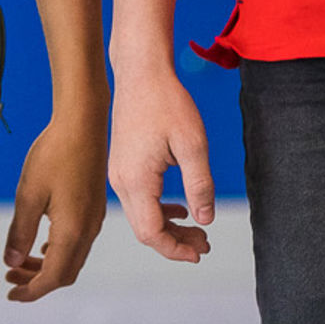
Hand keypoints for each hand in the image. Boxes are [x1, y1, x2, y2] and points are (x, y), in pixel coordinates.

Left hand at [3, 107, 108, 301]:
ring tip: (19, 263)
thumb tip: (12, 263)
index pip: (53, 277)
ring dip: (47, 266)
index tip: (10, 295)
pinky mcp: (93, 208)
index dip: (31, 291)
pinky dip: (58, 251)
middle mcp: (88, 231)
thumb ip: (20, 232)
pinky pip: (77, 243)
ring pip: (72, 258)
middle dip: (37, 282)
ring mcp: (94, 220)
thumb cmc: (54, 153)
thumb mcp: (29, 193)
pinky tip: (41, 244)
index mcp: (72, 231)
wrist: (83, 123)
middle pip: (65, 273)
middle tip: (10, 279)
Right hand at [107, 66, 214, 261]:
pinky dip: (159, 210)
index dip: (176, 249)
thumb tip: (205, 219)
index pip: (152, 233)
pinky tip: (179, 208)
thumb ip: (200, 186)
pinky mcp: (122, 163)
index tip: (201, 252)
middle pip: (145, 229)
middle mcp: (121, 180)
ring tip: (198, 229)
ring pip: (141, 216)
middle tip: (206, 242)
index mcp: (136, 180)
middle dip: (175, 242)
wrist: (140, 71)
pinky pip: (138, 199)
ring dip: (168, 227)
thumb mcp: (192, 144)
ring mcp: (118, 172)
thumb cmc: (167, 102)